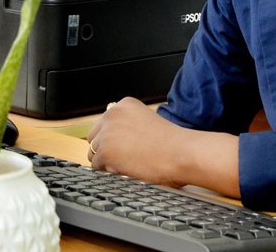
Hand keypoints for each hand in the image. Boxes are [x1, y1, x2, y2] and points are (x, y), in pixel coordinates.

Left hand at [86, 97, 239, 196]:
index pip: (105, 123)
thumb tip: (114, 140)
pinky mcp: (105, 151)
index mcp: (125, 104)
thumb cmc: (172, 143)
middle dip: (106, 148)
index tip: (127, 147)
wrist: (181, 153)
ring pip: (93, 152)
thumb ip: (129, 126)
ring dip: (107, 161)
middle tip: (127, 158)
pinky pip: (97, 165)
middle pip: (95, 136)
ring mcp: (107, 132)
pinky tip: (127, 170)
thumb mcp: (148, 122)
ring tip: (129, 164)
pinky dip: (109, 171)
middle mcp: (113, 113)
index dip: (114, 139)